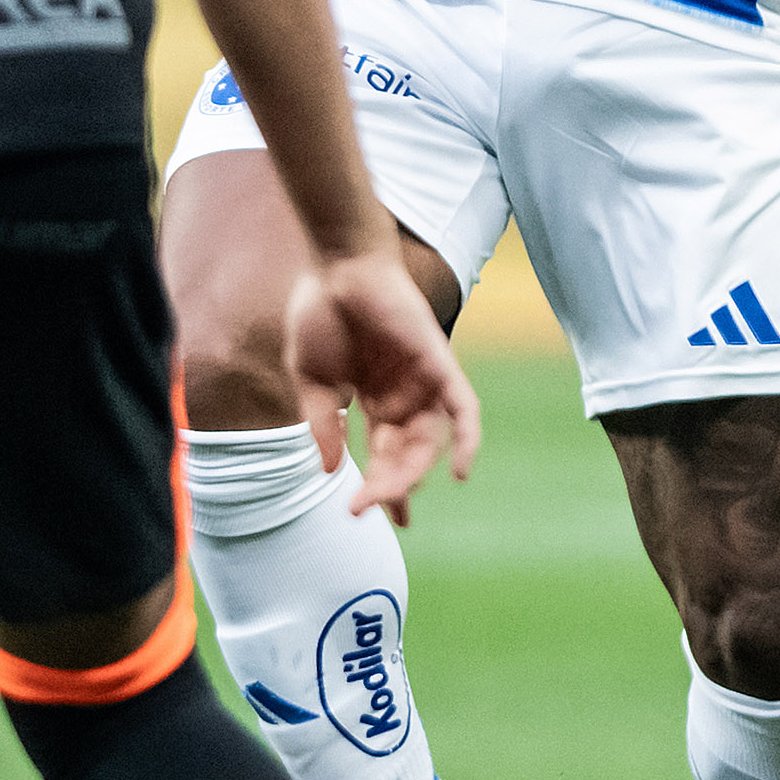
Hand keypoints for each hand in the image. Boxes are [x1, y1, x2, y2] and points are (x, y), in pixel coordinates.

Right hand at [285, 250, 479, 526]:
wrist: (336, 265)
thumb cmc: (319, 312)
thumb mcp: (311, 380)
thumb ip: (321, 423)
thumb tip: (328, 471)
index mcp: (373, 398)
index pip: (382, 452)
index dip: (378, 485)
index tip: (362, 515)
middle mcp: (402, 394)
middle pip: (404, 453)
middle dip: (389, 485)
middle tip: (368, 508)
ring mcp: (422, 380)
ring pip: (428, 441)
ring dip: (411, 471)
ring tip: (391, 495)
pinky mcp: (439, 364)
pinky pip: (464, 409)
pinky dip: (467, 440)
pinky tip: (459, 473)